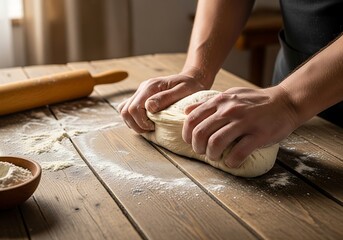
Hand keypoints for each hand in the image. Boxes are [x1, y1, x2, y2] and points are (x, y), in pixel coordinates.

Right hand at [118, 68, 211, 132]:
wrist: (191, 79)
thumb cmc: (190, 86)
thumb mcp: (183, 90)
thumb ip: (166, 98)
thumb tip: (149, 107)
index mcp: (151, 86)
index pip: (134, 108)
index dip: (142, 122)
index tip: (155, 126)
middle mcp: (142, 88)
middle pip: (126, 111)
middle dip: (137, 125)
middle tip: (151, 129)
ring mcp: (140, 92)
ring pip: (124, 111)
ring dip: (134, 123)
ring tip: (149, 127)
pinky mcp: (141, 97)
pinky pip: (127, 109)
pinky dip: (133, 119)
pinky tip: (145, 122)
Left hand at [182, 86, 297, 167]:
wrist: (286, 102)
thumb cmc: (256, 101)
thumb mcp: (230, 95)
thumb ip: (208, 103)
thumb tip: (186, 111)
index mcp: (220, 101)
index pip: (193, 119)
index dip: (187, 134)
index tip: (191, 142)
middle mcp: (229, 110)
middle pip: (200, 133)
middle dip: (197, 147)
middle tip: (202, 152)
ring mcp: (244, 122)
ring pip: (216, 143)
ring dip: (212, 155)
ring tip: (216, 157)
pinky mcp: (258, 135)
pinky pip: (238, 153)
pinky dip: (231, 162)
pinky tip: (232, 162)